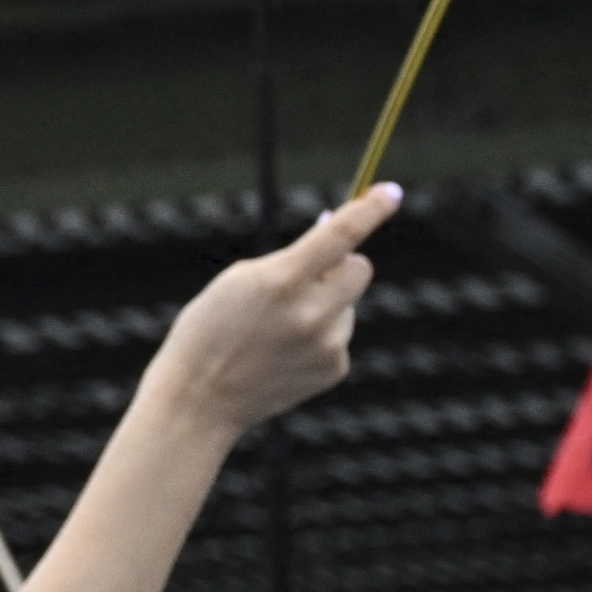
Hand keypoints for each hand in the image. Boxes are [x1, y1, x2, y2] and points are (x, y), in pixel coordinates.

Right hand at [135, 184, 394, 440]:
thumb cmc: (210, 329)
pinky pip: (340, 335)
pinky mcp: (335, 368)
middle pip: (359, 269)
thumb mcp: (239, 281)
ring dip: (324, 305)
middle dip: (342, 265)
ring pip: (347, 304)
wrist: (201, 398)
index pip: (339, 236)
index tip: (391, 192)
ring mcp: (328, 344)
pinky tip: (285, 352)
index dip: (368, 210)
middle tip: (312, 273)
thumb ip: (289, 261)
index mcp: (281, 282)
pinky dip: (319, 335)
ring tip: (278, 329)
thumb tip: (334, 238)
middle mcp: (312, 313)